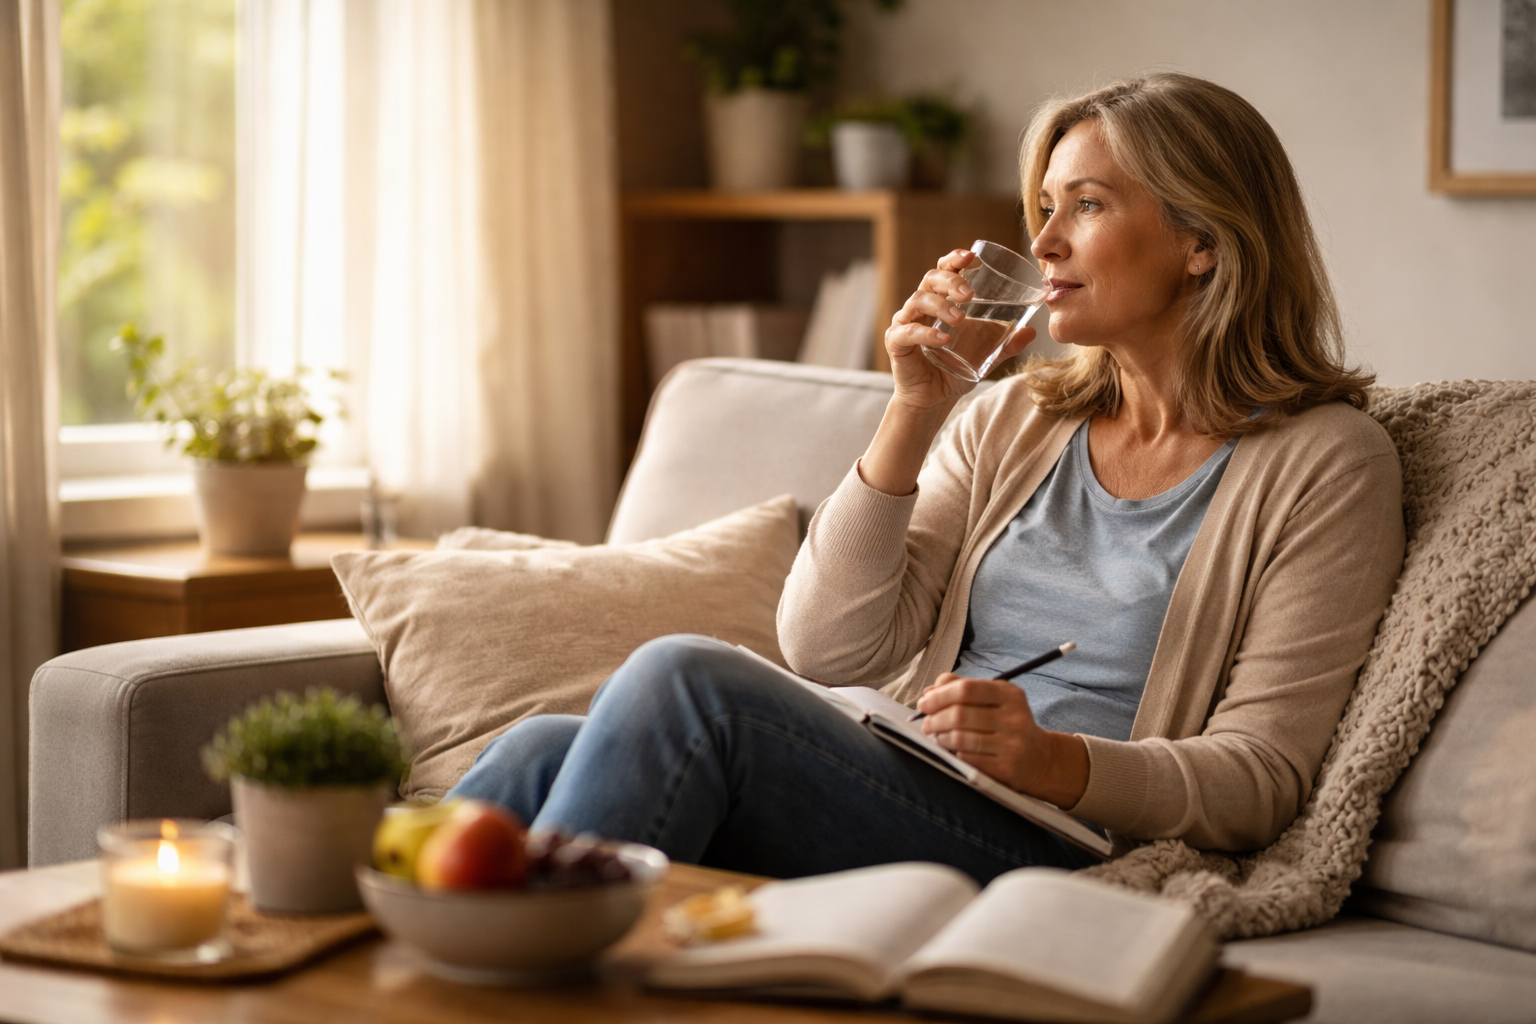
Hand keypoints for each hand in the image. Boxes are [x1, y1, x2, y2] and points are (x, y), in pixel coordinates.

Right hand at [884, 249, 1035, 414]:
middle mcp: (920, 307)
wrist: (933, 400)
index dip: (955, 260)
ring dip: (941, 305)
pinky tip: (942, 338)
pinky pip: (907, 332)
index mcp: (940, 301)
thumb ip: (1006, 343)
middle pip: (931, 279)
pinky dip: (925, 332)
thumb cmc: (954, 371)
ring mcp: (905, 322)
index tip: (973, 258)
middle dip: (951, 280)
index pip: (944, 270)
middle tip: (970, 294)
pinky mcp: (896, 343)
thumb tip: (1031, 332)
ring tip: (960, 318)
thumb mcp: (986, 355)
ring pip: (918, 300)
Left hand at [916, 673, 1088, 808]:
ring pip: (960, 738)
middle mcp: (1014, 718)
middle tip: (926, 723)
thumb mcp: (993, 699)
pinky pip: (967, 759)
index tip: (924, 702)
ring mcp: (1011, 744)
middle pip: (959, 715)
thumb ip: (962, 687)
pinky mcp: (1005, 768)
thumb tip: (930, 691)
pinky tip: (951, 750)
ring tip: (936, 736)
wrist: (1040, 759)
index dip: (939, 695)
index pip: (966, 689)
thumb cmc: (1007, 723)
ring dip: (940, 737)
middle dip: (934, 718)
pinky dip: (952, 753)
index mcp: (1009, 695)